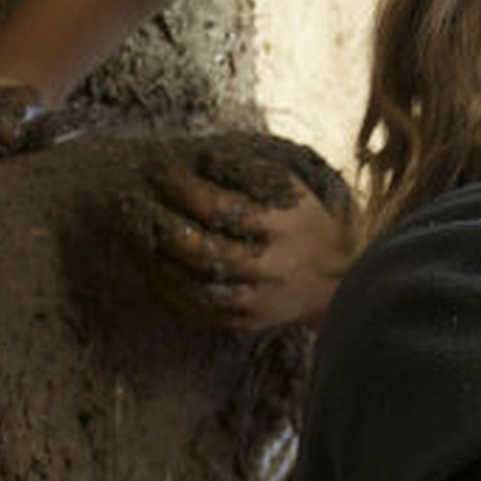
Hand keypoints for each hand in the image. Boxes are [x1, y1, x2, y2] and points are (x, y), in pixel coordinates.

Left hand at [136, 137, 354, 331]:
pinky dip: (170, 291)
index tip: (161, 173)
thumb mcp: (291, 188)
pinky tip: (152, 268)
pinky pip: (200, 312)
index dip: (185, 190)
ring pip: (199, 288)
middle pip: (207, 253)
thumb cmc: (305, 223)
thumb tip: (202, 158)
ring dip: (161, 263)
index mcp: (284, 226)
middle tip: (138, 205)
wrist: (341, 284)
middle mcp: (273, 266)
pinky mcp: (248, 322)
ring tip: (140, 236)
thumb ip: (249, 171)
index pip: (223, 209)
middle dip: (166, 227)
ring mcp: (260, 299)